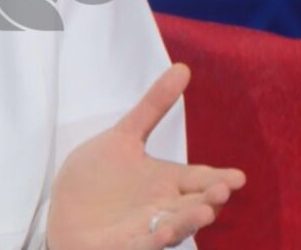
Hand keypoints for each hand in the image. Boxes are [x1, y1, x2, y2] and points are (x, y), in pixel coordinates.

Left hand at [46, 63, 245, 249]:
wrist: (63, 215)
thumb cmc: (96, 179)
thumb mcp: (121, 137)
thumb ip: (152, 107)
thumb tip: (183, 67)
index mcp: (167, 181)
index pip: (200, 179)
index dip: (219, 179)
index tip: (237, 178)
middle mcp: (163, 206)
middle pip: (194, 204)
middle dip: (209, 199)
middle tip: (221, 190)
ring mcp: (146, 228)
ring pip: (175, 226)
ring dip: (189, 221)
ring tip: (205, 213)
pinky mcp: (125, 245)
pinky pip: (143, 245)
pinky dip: (154, 239)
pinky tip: (162, 234)